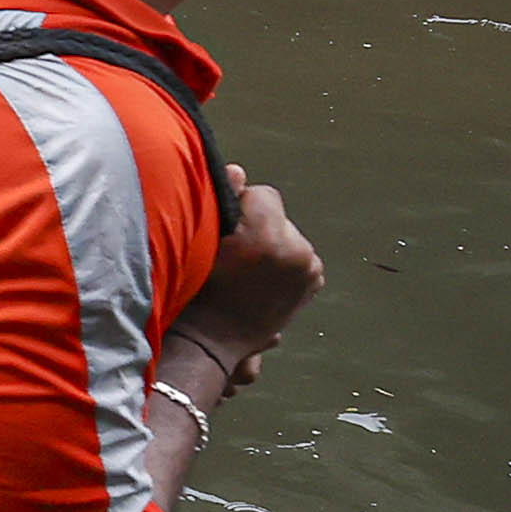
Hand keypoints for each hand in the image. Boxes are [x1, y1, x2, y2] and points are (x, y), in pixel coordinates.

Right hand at [172, 173, 321, 387]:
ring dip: (272, 244)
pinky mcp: (314, 281)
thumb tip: (238, 169)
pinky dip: (284, 262)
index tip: (225, 230)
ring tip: (247, 271)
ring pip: (288, 235)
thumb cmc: (196, 291)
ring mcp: (310, 268)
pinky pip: (299, 255)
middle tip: (234, 254)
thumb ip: (223, 200)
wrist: (211, 341)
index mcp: (268, 236)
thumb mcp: (200, 243)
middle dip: (259, 226)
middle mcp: (297, 250)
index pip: (263, 193)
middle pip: (277, 215)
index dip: (240, 205)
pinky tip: (263, 280)